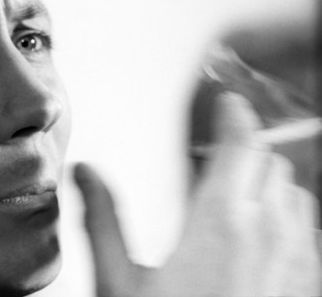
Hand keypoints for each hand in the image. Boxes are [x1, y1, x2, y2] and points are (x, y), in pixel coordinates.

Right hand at [75, 92, 321, 295]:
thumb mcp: (120, 281)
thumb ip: (103, 218)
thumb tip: (86, 173)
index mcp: (219, 222)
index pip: (239, 144)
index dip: (232, 116)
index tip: (227, 105)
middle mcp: (269, 234)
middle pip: (269, 162)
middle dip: (244, 153)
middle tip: (215, 164)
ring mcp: (298, 262)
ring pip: (295, 194)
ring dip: (268, 185)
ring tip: (237, 201)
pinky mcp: (310, 285)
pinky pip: (310, 230)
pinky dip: (288, 219)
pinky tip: (261, 242)